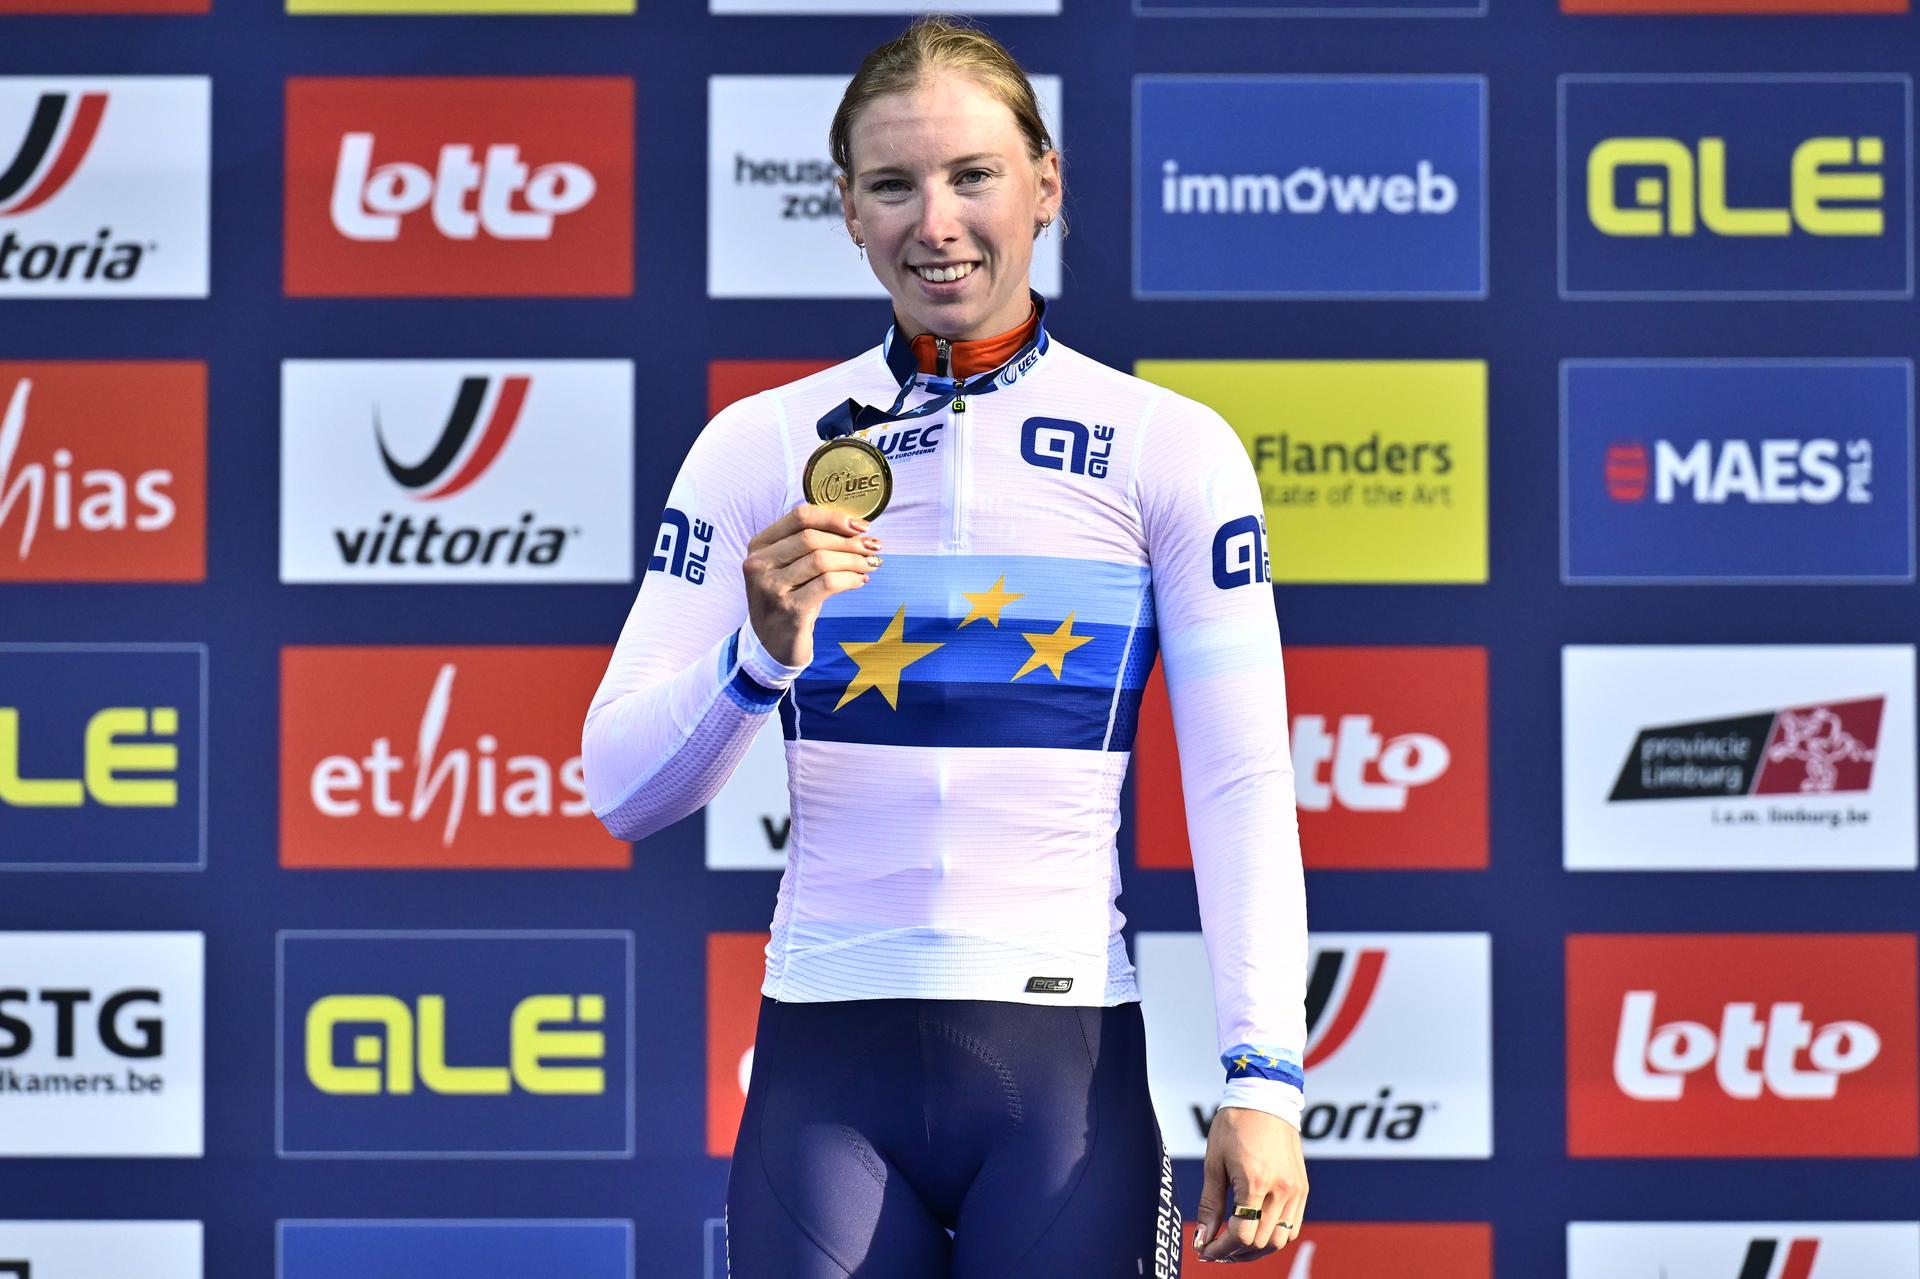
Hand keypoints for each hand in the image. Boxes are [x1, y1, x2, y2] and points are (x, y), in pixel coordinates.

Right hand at [742, 503, 882, 667]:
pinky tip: (860, 581)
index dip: (834, 517)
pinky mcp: (789, 609)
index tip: (861, 526)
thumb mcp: (789, 567)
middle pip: (811, 538)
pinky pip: (827, 584)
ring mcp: (772, 588)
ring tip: (870, 564)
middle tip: (872, 547)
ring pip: (821, 560)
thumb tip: (856, 528)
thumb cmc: (788, 599)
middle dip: (848, 541)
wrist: (773, 644)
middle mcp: (759, 564)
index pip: (799, 517)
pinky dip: (850, 579)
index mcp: (759, 545)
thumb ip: (810, 544)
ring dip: (853, 560)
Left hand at [1193, 1106, 1306, 1263]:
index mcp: (1255, 1181)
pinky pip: (1292, 1226)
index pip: (1242, 1235)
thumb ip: (1209, 1204)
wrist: (1265, 1098)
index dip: (1221, 1250)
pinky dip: (1274, 1236)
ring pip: (1280, 1240)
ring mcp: (1296, 1190)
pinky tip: (1255, 1229)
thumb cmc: (1234, 1124)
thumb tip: (1203, 1239)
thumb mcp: (1214, 1163)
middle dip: (1235, 1252)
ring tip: (1235, 1244)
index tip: (1206, 1250)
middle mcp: (1281, 1190)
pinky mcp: (1302, 1188)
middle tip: (1216, 1248)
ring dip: (1257, 1249)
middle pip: (1260, 1242)